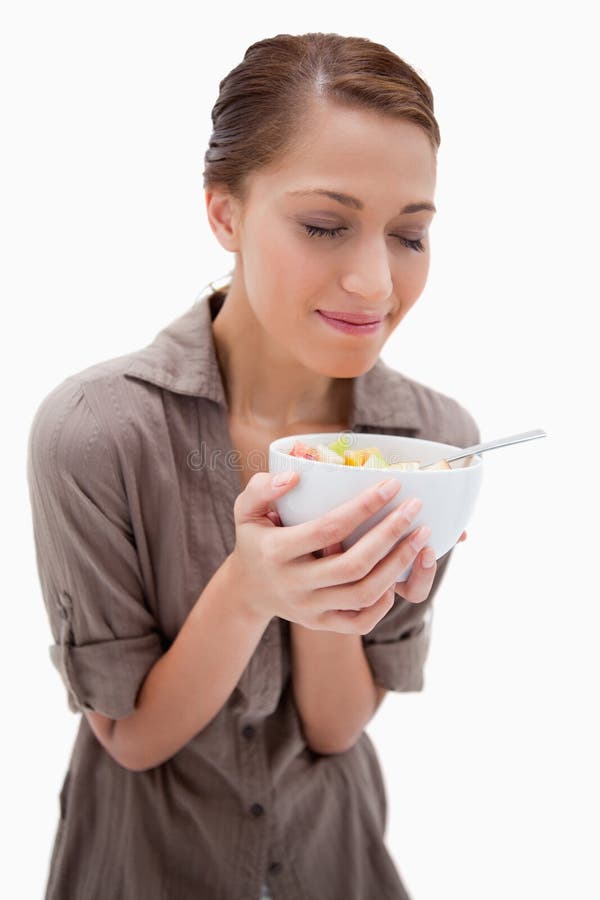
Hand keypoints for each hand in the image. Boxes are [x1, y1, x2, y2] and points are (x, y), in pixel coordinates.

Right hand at [229, 472, 435, 633]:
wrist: (248, 590)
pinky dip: (384, 601)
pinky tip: (397, 575)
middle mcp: (294, 584)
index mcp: (276, 551)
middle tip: (415, 509)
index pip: (328, 529)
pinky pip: (361, 621)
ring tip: (420, 538)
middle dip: (391, 535)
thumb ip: (262, 488)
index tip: (392, 485)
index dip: (363, 507)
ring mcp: (309, 609)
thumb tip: (295, 477)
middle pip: (353, 565)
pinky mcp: (321, 624)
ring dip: (398, 565)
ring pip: (364, 594)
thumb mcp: (246, 510)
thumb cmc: (255, 539)